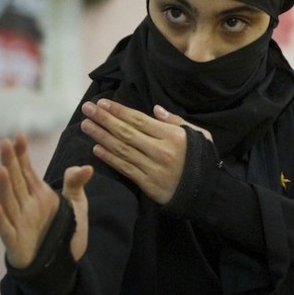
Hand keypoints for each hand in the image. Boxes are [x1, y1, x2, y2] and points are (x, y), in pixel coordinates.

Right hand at [0, 134, 92, 268]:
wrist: (62, 263)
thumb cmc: (64, 232)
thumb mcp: (76, 205)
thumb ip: (76, 185)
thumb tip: (87, 166)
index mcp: (38, 194)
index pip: (27, 171)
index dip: (22, 155)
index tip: (19, 136)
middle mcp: (26, 205)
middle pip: (16, 181)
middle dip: (10, 162)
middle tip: (5, 143)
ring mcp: (19, 222)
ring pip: (8, 201)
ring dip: (3, 187)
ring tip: (0, 170)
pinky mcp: (16, 241)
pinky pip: (6, 228)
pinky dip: (0, 218)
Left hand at [80, 99, 207, 204]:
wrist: (207, 191)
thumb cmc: (202, 159)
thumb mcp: (199, 135)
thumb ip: (176, 121)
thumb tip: (155, 109)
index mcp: (172, 136)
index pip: (139, 120)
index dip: (119, 111)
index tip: (102, 103)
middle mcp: (160, 150)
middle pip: (126, 132)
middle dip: (104, 119)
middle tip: (87, 109)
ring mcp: (153, 168)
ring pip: (122, 149)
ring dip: (101, 136)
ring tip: (86, 125)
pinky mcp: (148, 184)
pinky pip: (125, 168)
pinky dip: (110, 158)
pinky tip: (96, 149)